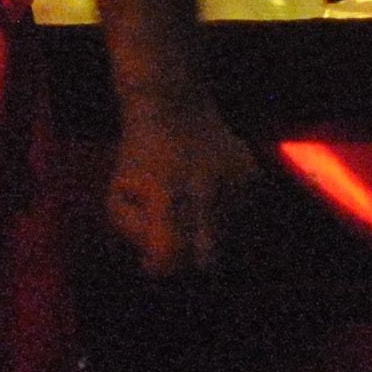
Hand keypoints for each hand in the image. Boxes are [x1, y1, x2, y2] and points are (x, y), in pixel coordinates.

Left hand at [106, 95, 259, 275]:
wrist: (173, 104)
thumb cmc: (139, 157)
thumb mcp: (119, 194)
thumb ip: (135, 235)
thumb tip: (158, 266)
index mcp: (165, 192)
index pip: (171, 256)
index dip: (161, 267)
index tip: (151, 261)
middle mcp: (205, 187)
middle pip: (207, 259)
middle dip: (189, 260)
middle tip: (173, 242)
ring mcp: (233, 180)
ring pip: (228, 240)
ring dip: (208, 234)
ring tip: (190, 204)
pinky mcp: (252, 175)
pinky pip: (243, 218)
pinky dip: (226, 216)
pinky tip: (210, 192)